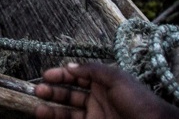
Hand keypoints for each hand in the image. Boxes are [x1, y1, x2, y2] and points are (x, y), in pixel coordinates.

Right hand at [34, 63, 178, 118]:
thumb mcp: (117, 78)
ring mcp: (96, 115)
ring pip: (68, 112)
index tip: (47, 75)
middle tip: (38, 91)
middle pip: (70, 94)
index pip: (77, 75)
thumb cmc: (140, 101)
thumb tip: (70, 65)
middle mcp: (97, 98)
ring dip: (53, 110)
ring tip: (38, 109)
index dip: (61, 74)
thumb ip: (92, 70)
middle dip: (53, 92)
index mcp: (103, 82)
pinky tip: (48, 118)